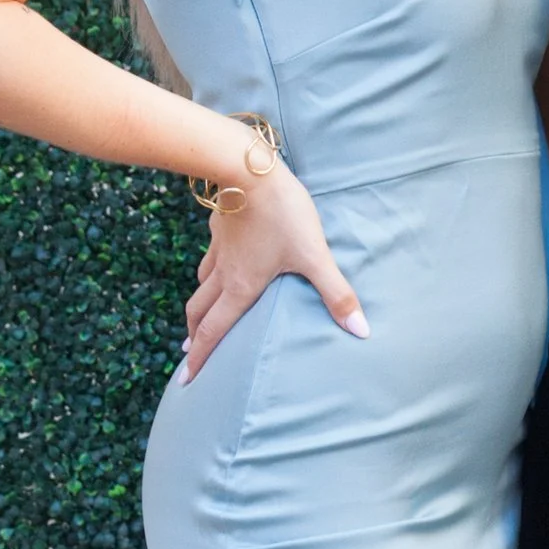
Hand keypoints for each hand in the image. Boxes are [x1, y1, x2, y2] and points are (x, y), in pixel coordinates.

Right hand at [183, 156, 367, 377]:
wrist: (248, 168)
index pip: (215, 331)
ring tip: (198, 320)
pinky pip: (209, 259)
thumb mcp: (314, 256)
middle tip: (188, 358)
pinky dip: (207, 274)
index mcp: (242, 287)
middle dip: (194, 338)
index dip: (201, 358)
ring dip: (198, 307)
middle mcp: (224, 273)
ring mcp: (219, 250)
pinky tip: (215, 268)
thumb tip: (361, 331)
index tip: (187, 380)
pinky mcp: (220, 228)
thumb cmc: (283, 214)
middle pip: (200, 312)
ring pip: (201, 285)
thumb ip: (336, 294)